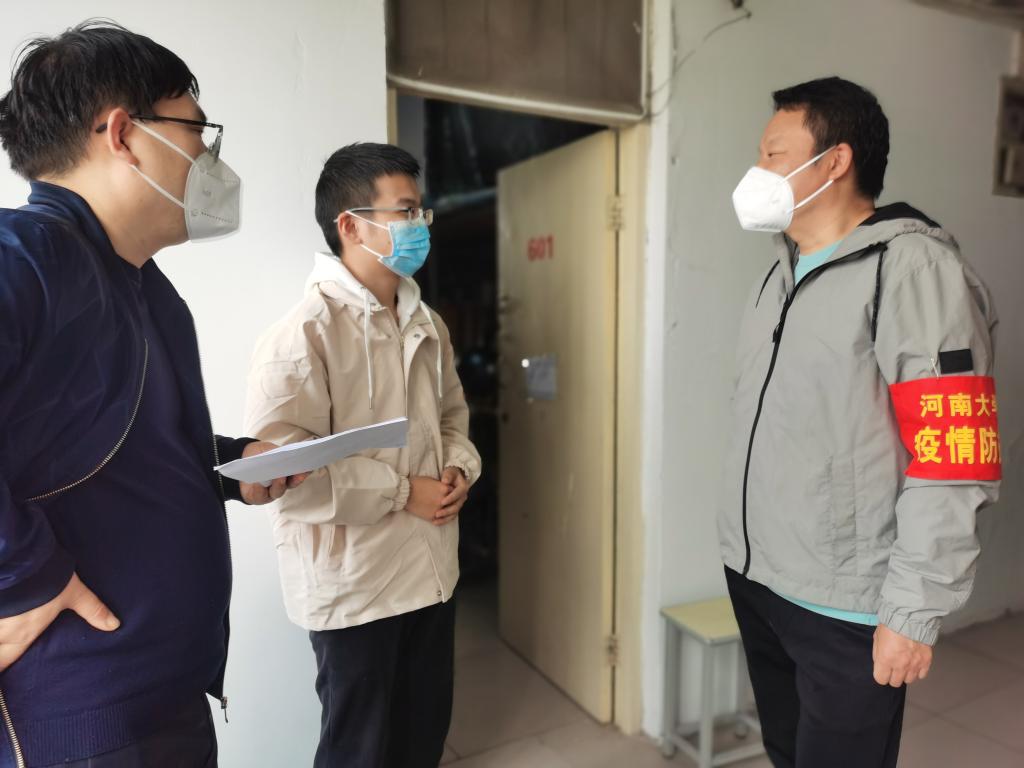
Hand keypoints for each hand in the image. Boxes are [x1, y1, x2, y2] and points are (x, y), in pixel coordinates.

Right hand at [0, 573, 118, 671]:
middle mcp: (0, 631)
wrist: (22, 556)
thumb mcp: (73, 594)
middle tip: (1, 647)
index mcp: (21, 635)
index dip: (0, 669)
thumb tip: (114, 625)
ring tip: (1, 627)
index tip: (0, 673)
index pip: (3, 663)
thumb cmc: (48, 578)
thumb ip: (92, 611)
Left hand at [239, 441, 310, 504]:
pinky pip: (262, 495)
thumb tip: (288, 457)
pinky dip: (261, 489)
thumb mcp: (271, 450)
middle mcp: (282, 483)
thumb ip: (280, 454)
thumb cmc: (260, 454)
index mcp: (288, 471)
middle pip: (292, 483)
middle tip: (299, 473)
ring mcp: (271, 491)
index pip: (300, 472)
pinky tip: (259, 483)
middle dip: (296, 479)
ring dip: (280, 484)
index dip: (306, 471)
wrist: (242, 459)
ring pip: (279, 491)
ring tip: (279, 477)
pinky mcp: (259, 497)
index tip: (310, 467)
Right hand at [406, 476, 452, 523]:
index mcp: (444, 489)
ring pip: (446, 512)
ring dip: (444, 510)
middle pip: (452, 502)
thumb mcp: (432, 480)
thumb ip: (442, 485)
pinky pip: (439, 519)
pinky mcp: (432, 517)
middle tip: (443, 500)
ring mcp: (438, 510)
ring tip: (438, 507)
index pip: (453, 491)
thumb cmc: (417, 484)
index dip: (451, 492)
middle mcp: (444, 500)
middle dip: (449, 501)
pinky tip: (433, 513)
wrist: (405, 493)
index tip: (448, 492)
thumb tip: (448, 489)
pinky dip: (437, 517)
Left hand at [433, 467, 469, 525]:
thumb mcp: (449, 472)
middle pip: (457, 506)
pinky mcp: (454, 508)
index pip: (458, 494)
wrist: (452, 478)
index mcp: (463, 487)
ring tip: (435, 519)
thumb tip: (445, 481)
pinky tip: (435, 522)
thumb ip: (448, 475)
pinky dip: (443, 520)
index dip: (451, 498)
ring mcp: (459, 503)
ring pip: (454, 513)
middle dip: (447, 511)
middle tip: (437, 513)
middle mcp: (463, 497)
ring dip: (445, 517)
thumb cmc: (450, 474)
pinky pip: (450, 515)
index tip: (442, 501)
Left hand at [873, 623, 932, 686]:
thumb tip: (880, 664)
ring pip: (909, 680)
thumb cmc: (890, 626)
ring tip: (904, 665)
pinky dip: (917, 672)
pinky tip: (914, 664)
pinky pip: (921, 675)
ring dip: (905, 674)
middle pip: (895, 683)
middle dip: (892, 676)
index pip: (881, 680)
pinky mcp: (926, 662)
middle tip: (892, 667)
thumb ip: (877, 654)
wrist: (911, 617)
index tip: (882, 670)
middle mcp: (900, 665)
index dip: (880, 675)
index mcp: (885, 659)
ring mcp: (915, 665)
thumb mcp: (877, 638)